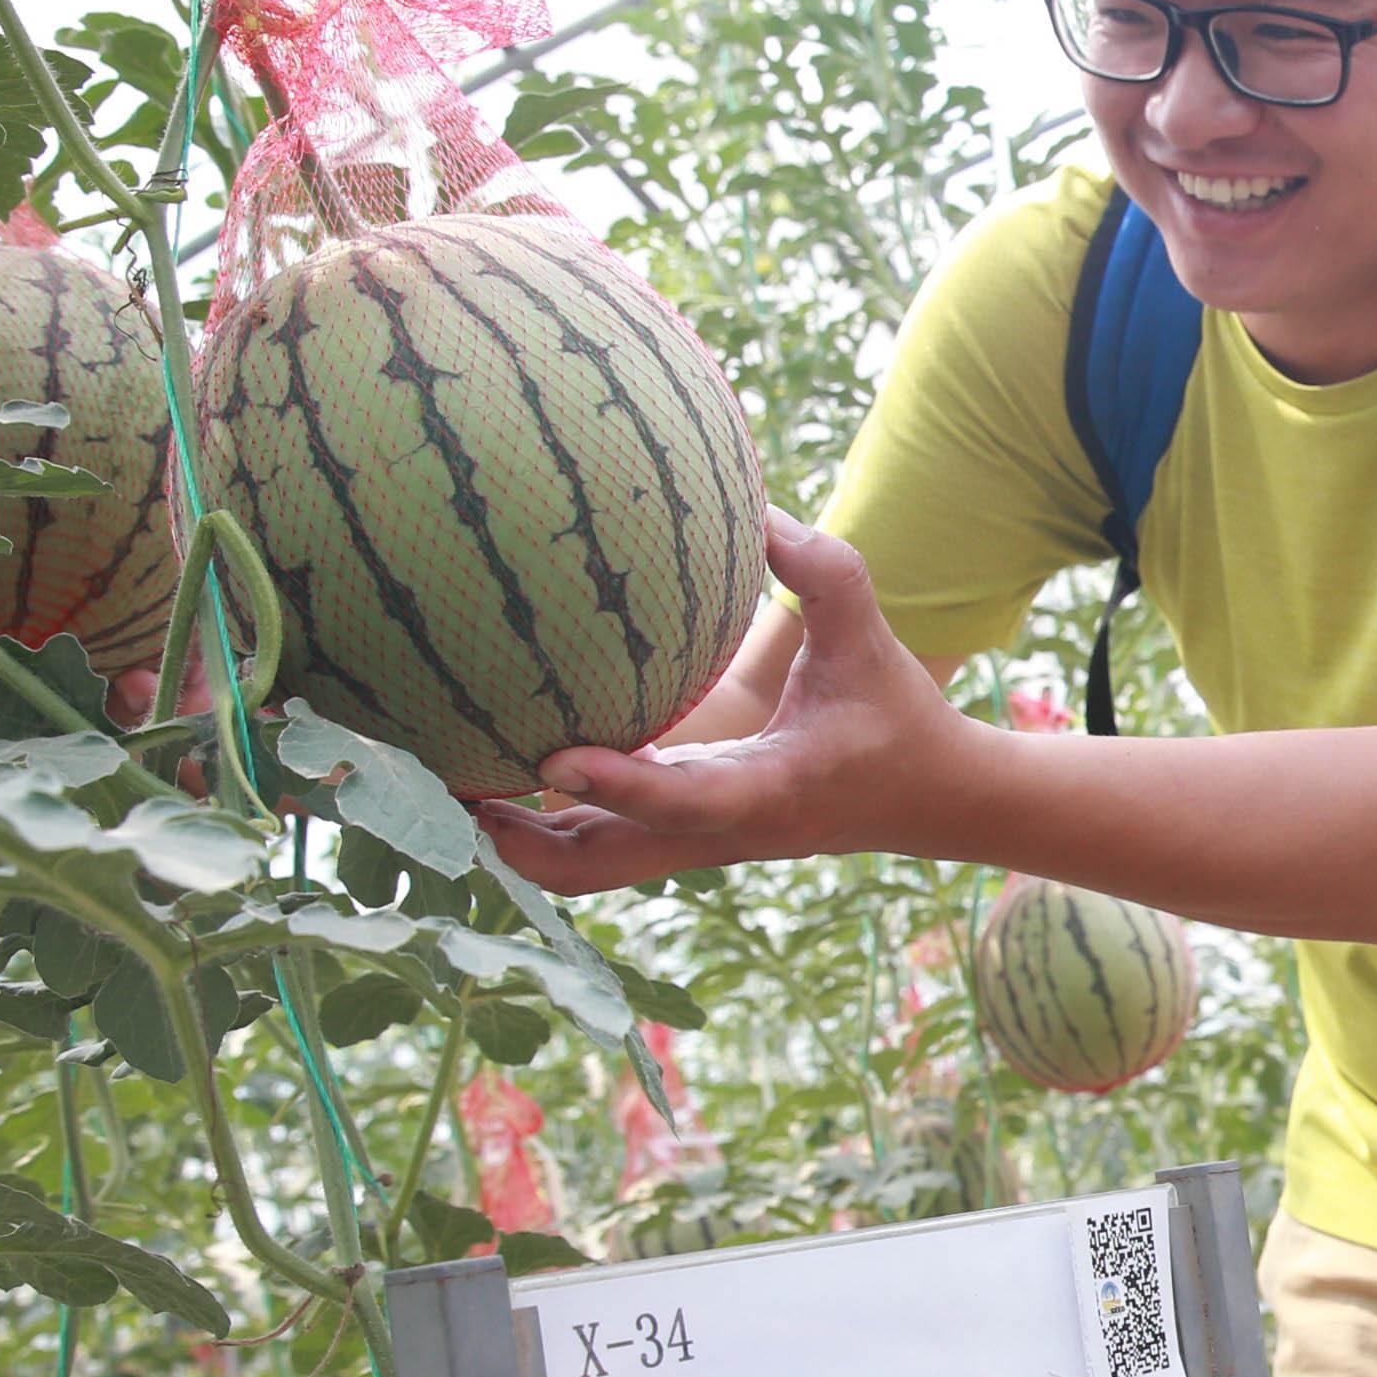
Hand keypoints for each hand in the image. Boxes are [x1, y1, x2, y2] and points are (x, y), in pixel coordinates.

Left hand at [477, 518, 969, 892]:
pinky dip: (546, 824)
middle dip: (519, 840)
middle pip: (602, 867)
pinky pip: (601, 846)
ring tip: (447, 780)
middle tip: (449, 782)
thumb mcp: (868, 635)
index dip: (618, 786)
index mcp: (769, 791)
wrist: (930, 800)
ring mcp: (698, 846)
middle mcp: (722, 833)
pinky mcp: (688, 840)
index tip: (552, 759)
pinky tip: (503, 772)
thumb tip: (753, 508)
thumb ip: (822, 571)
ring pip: (588, 868)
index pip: (683, 802)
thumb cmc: (897, 713)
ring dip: (517, 838)